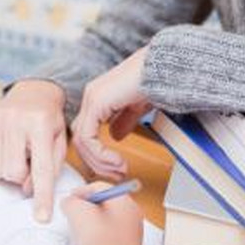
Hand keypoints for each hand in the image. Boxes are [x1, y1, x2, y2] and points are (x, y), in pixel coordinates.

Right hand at [0, 80, 66, 222]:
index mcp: (40, 124)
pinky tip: (2, 147)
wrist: (33, 92)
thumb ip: (49, 169)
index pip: (41, 169)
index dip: (42, 196)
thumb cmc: (48, 121)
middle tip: (28, 160)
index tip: (42, 217)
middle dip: (21, 175)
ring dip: (6, 169)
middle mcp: (15, 120)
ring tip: (16, 151)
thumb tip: (26, 191)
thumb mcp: (59, 142)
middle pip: (12, 173)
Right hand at [61, 182, 143, 244]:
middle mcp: (135, 218)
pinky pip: (111, 237)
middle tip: (75, 213)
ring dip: (93, 222)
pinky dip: (99, 237)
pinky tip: (89, 244)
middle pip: (107, 204)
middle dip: (88, 207)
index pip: (103, 188)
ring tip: (81, 230)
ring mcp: (133, 237)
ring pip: (109, 221)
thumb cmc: (98, 242)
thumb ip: (72, 201)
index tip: (71, 198)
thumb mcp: (78, 212)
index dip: (83, 191)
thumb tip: (70, 202)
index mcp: (127, 203)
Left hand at [71, 47, 150, 179]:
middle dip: (97, 163)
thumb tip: (115, 135)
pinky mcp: (97, 103)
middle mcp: (91, 96)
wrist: (164, 69)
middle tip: (116, 175)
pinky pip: (88, 138)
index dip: (97, 154)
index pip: (86, 131)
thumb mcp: (137, 107)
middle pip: (80, 139)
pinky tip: (117, 160)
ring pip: (82, 141)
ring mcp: (92, 99)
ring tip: (119, 170)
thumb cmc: (155, 80)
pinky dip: (100, 155)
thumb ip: (124, 120)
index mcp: (99, 97)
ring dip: (100, 162)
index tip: (115, 168)